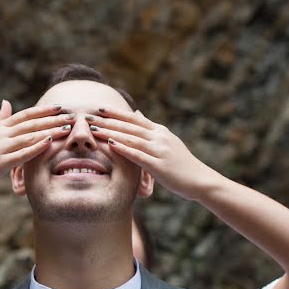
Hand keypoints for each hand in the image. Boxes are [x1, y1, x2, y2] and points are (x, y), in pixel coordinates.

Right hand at [0, 100, 72, 195]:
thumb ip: (0, 119)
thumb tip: (6, 102)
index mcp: (0, 127)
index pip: (25, 115)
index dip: (43, 110)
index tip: (60, 107)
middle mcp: (1, 134)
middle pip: (31, 123)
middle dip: (53, 119)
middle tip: (72, 117)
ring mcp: (1, 148)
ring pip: (30, 136)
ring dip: (50, 131)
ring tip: (67, 129)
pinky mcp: (1, 163)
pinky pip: (22, 153)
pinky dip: (37, 146)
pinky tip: (49, 141)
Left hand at [87, 107, 213, 200]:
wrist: (200, 180)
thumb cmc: (182, 164)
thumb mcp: (167, 141)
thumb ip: (150, 129)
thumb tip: (137, 112)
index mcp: (159, 131)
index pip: (134, 119)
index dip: (115, 113)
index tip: (99, 109)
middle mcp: (159, 137)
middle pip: (128, 126)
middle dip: (106, 121)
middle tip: (88, 118)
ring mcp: (159, 150)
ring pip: (130, 138)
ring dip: (110, 133)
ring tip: (93, 131)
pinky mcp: (159, 165)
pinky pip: (138, 155)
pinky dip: (123, 148)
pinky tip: (110, 144)